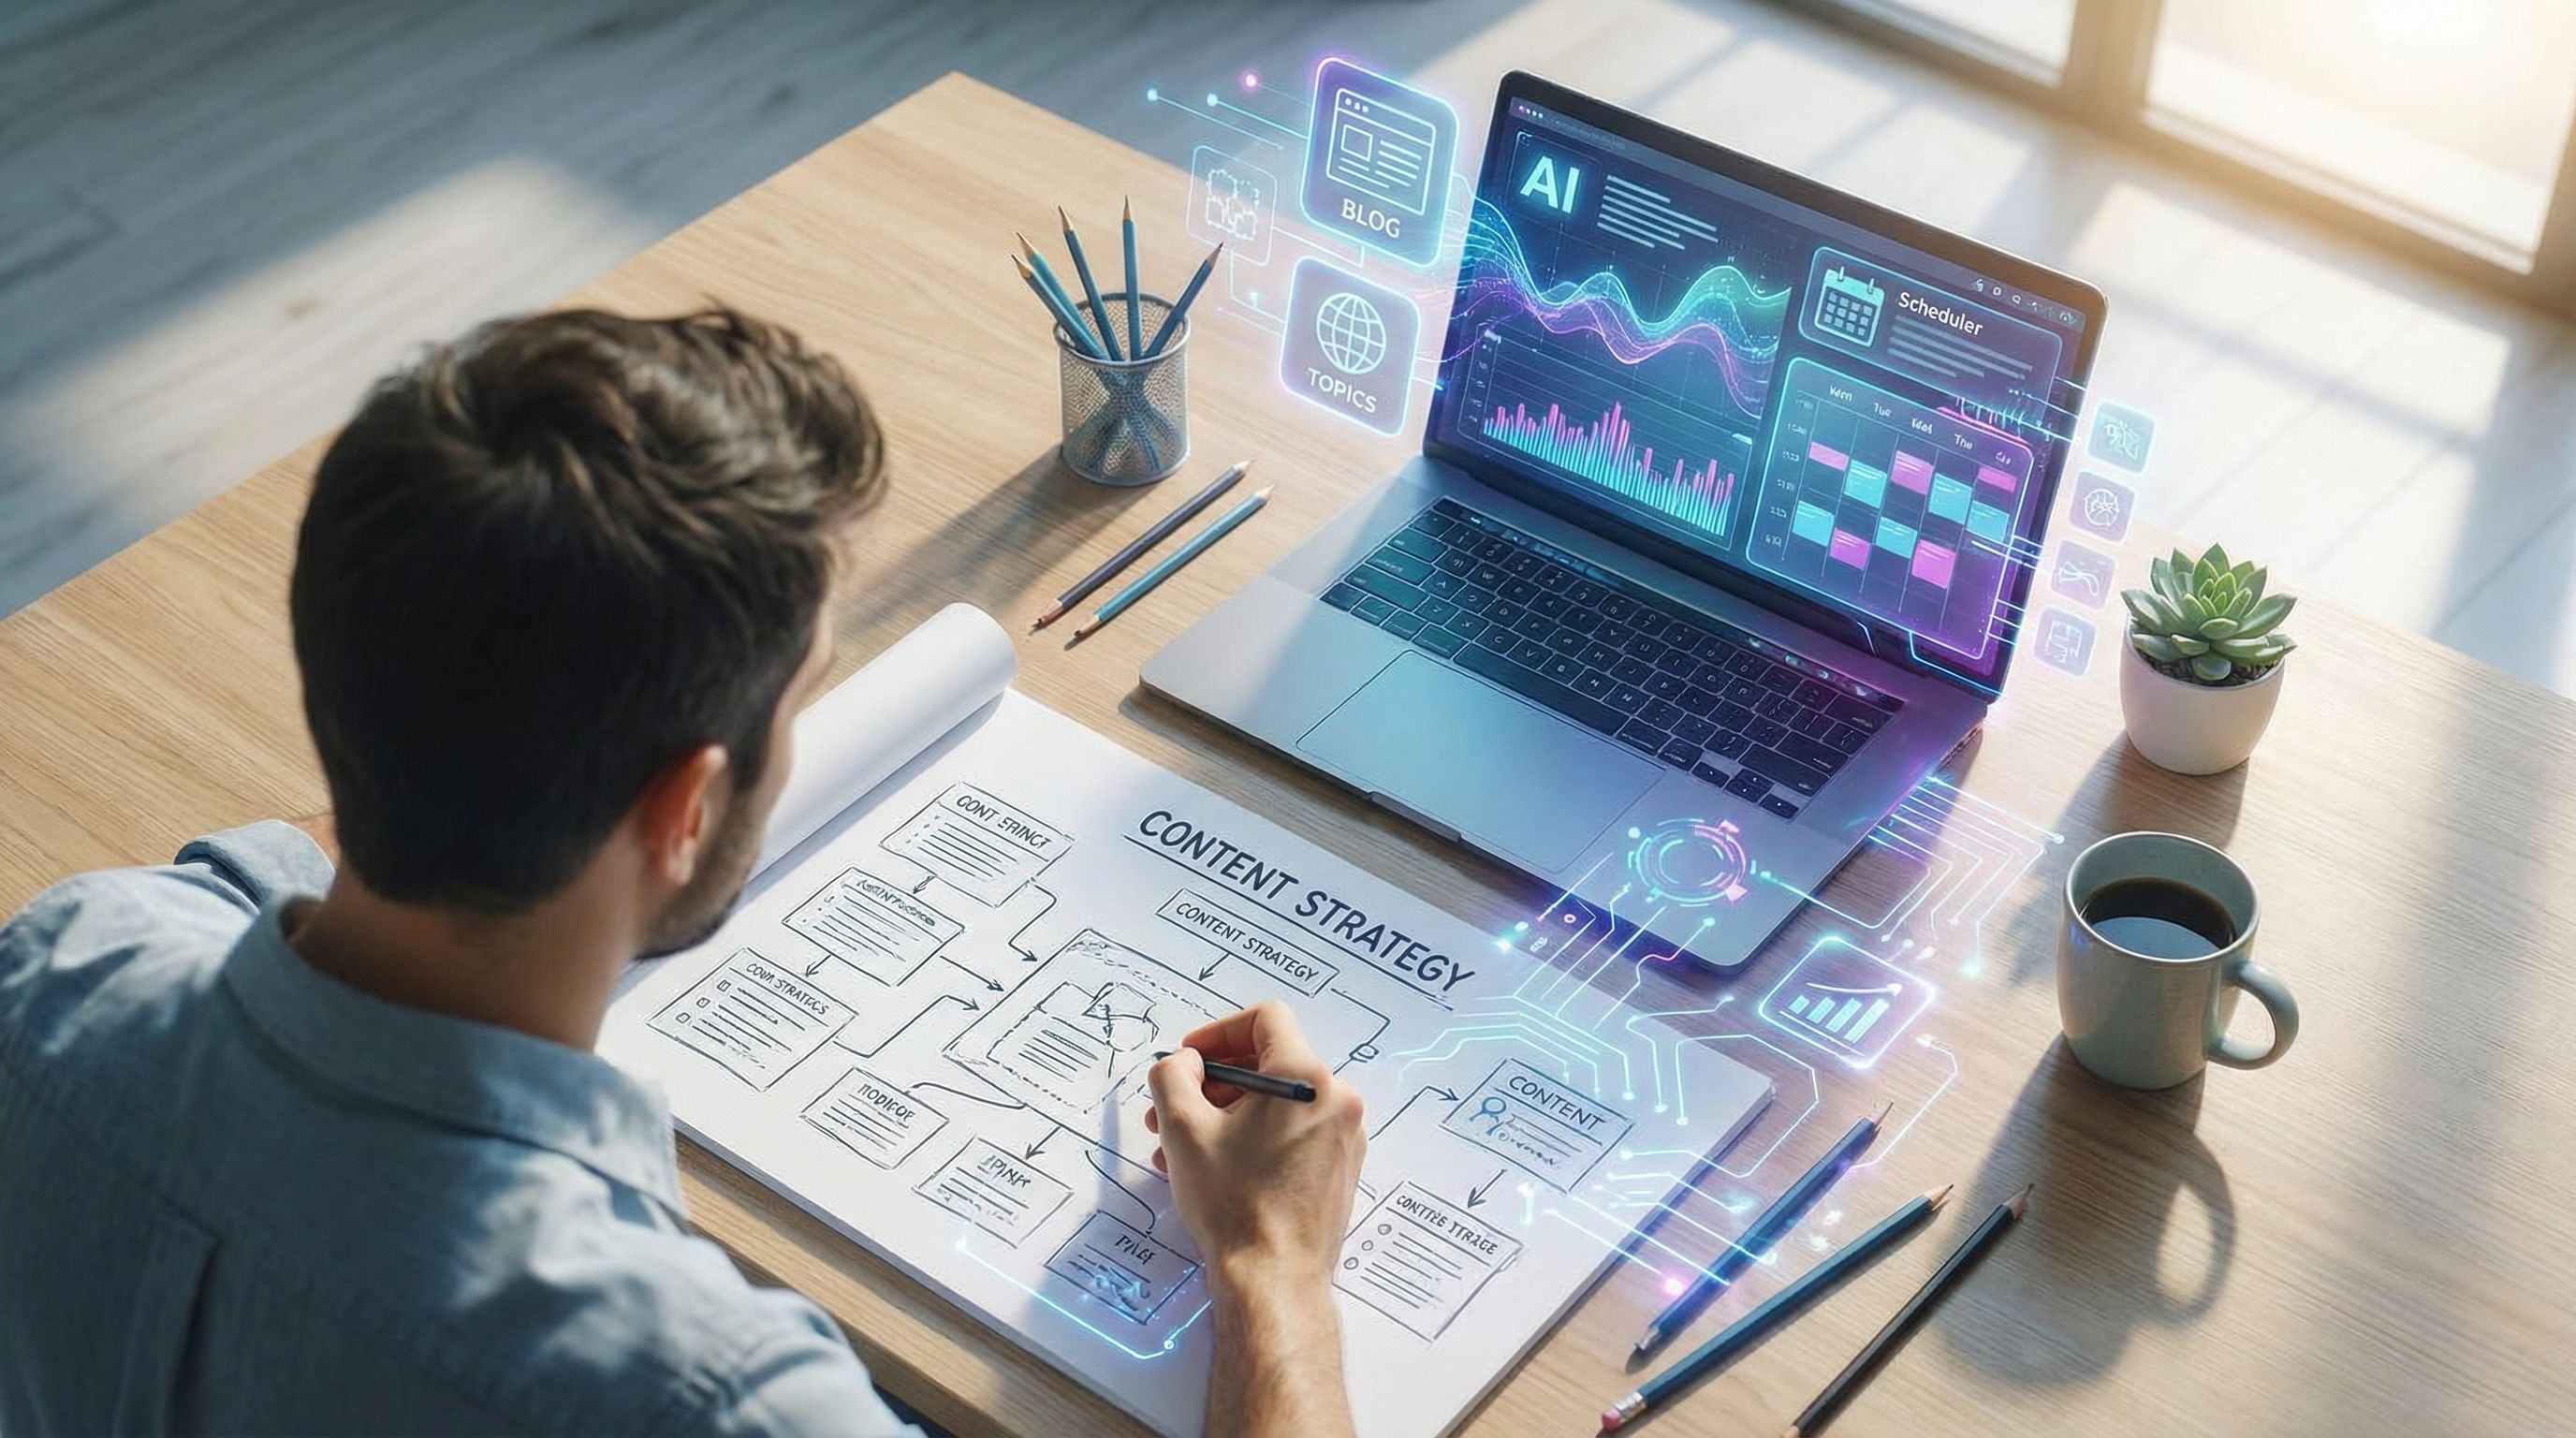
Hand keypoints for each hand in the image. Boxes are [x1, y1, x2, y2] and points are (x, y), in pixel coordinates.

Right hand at [1145, 1001, 1364, 1301]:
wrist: (1274, 1280)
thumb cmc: (1232, 1202)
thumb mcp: (1183, 1128)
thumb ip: (1174, 1074)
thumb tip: (1188, 1064)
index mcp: (1305, 1077)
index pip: (1266, 1018)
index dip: (1219, 1031)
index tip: (1189, 1060)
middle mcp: (1336, 1099)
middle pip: (1268, 1065)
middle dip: (1212, 1084)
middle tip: (1169, 1112)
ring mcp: (1344, 1136)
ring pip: (1277, 1105)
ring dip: (1225, 1117)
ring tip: (1179, 1151)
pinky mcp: (1340, 1169)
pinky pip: (1293, 1135)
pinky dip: (1254, 1140)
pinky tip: (1214, 1171)